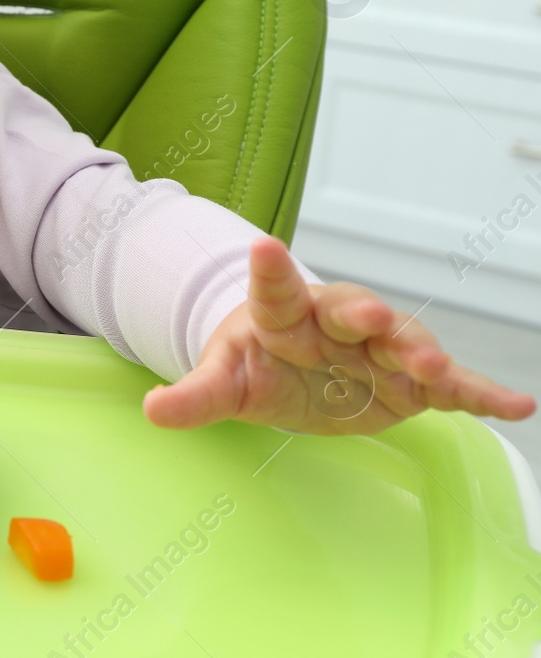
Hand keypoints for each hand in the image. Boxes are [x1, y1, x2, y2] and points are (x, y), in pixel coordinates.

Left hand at [143, 236, 535, 434]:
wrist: (294, 365)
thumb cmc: (258, 361)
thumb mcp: (223, 380)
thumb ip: (194, 396)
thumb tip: (153, 410)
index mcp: (282, 312)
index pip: (271, 289)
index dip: (269, 270)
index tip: (262, 247)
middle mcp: (337, 321)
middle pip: (351, 313)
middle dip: (363, 315)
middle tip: (371, 317)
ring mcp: (379, 348)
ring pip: (405, 344)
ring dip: (420, 353)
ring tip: (436, 368)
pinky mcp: (412, 380)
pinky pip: (451, 386)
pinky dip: (482, 394)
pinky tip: (517, 404)